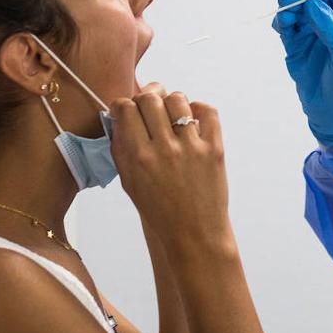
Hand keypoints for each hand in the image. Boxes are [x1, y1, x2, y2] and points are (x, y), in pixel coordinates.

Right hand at [109, 83, 233, 256]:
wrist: (194, 234)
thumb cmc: (159, 211)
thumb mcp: (130, 183)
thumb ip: (121, 149)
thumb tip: (118, 118)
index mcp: (139, 158)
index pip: (126, 109)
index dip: (123, 104)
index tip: (125, 109)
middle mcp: (165, 149)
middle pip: (150, 98)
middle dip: (145, 98)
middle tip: (148, 108)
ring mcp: (192, 147)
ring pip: (178, 99)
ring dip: (171, 102)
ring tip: (170, 114)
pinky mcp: (214, 149)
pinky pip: (207, 111)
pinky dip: (198, 109)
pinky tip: (191, 120)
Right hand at [271, 0, 332, 145]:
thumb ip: (331, 29)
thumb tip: (313, 3)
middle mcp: (330, 21)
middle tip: (289, 1)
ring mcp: (312, 32)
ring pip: (296, 8)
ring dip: (287, 6)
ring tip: (285, 17)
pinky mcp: (295, 45)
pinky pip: (285, 26)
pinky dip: (281, 21)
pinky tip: (281, 26)